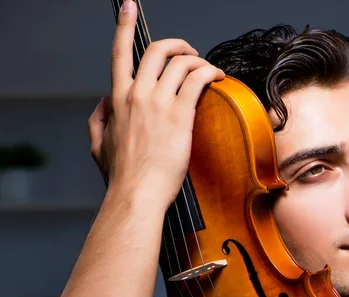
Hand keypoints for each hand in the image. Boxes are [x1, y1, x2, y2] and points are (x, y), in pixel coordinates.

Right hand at [87, 0, 224, 209]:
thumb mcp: (98, 145)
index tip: (128, 7)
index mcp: (117, 99)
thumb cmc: (121, 176)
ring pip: (180, 62)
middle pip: (156, 50)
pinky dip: (209, 72)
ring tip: (209, 69)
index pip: (119, 54)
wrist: (136, 194)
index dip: (124, 25)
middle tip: (189, 52)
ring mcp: (159, 104)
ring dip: (198, 59)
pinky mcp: (180, 116)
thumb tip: (104, 103)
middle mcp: (137, 94)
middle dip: (176, 44)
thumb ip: (98, 119)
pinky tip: (217, 77)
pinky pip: (197, 80)